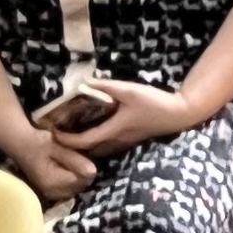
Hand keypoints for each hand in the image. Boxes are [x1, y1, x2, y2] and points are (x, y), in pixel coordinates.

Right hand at [6, 118, 96, 201]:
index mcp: (53, 183)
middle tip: (76, 155)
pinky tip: (66, 167)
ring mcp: (51, 194)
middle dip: (83, 172)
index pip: (83, 180)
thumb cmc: (39, 142)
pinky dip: (72, 178)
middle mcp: (52, 193)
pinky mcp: (51, 192)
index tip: (80, 153)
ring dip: (78, 175)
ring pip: (77, 187)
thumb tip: (93, 171)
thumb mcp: (57, 147)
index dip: (86, 166)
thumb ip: (74, 160)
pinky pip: (70, 187)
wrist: (22, 145)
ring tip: (70, 160)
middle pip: (81, 185)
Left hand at [44, 79, 191, 157]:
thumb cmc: (155, 103)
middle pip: (88, 151)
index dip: (66, 140)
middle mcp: (117, 140)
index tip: (52, 132)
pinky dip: (94, 143)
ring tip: (70, 134)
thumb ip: (107, 86)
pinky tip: (91, 131)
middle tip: (57, 135)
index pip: (84, 141)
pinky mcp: (130, 140)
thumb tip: (84, 82)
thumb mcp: (130, 90)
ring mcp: (124, 142)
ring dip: (82, 146)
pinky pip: (106, 146)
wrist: (180, 114)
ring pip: (97, 150)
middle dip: (71, 146)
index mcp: (114, 130)